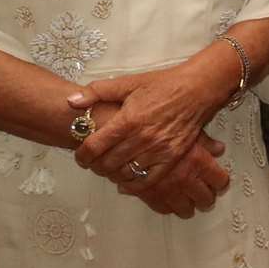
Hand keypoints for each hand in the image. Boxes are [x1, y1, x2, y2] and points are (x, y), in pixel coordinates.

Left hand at [69, 59, 230, 185]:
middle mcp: (141, 138)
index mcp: (127, 120)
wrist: (197, 89)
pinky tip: (128, 181)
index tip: (80, 155)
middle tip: (93, 162)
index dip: (81, 155)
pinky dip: (134, 185)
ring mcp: (158, 150)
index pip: (94, 147)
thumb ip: (97, 92)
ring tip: (110, 168)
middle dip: (95, 165)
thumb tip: (72, 102)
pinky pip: (149, 180)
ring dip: (113, 174)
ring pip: (126, 173)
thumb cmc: (162, 84)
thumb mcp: (128, 82)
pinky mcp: (173, 157)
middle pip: (107, 163)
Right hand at [119, 133, 230, 218]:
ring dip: (189, 206)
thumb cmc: (154, 127)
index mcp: (198, 161)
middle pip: (204, 198)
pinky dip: (168, 207)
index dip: (220, 182)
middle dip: (207, 197)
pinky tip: (170, 203)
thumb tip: (218, 148)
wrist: (122, 135)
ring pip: (185, 207)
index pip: (219, 180)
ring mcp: (167, 189)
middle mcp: (184, 177)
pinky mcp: (149, 195)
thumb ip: (205, 141)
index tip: (219, 183)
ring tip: (190, 204)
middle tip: (206, 196)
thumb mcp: (186, 128)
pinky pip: (163, 208)